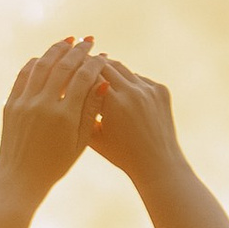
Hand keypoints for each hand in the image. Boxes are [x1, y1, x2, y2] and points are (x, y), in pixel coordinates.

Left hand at [0, 37, 106, 201]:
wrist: (20, 179)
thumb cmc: (55, 164)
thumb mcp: (80, 142)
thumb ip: (91, 111)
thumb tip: (103, 83)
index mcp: (64, 116)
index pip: (82, 78)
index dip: (94, 63)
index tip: (102, 55)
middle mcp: (43, 105)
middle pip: (62, 66)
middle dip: (77, 50)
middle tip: (88, 40)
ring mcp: (24, 103)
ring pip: (42, 65)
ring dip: (56, 50)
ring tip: (68, 41)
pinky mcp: (11, 104)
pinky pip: (24, 75)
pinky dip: (36, 63)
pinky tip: (44, 58)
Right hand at [82, 53, 183, 193]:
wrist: (157, 163)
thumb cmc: (121, 154)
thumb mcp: (94, 136)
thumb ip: (81, 112)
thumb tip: (67, 90)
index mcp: (114, 103)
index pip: (89, 74)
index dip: (77, 71)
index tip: (68, 70)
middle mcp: (133, 92)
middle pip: (106, 66)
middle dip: (92, 65)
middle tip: (80, 64)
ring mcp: (149, 90)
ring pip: (123, 69)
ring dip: (110, 70)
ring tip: (98, 74)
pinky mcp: (161, 90)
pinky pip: (139, 79)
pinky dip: (128, 82)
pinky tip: (121, 90)